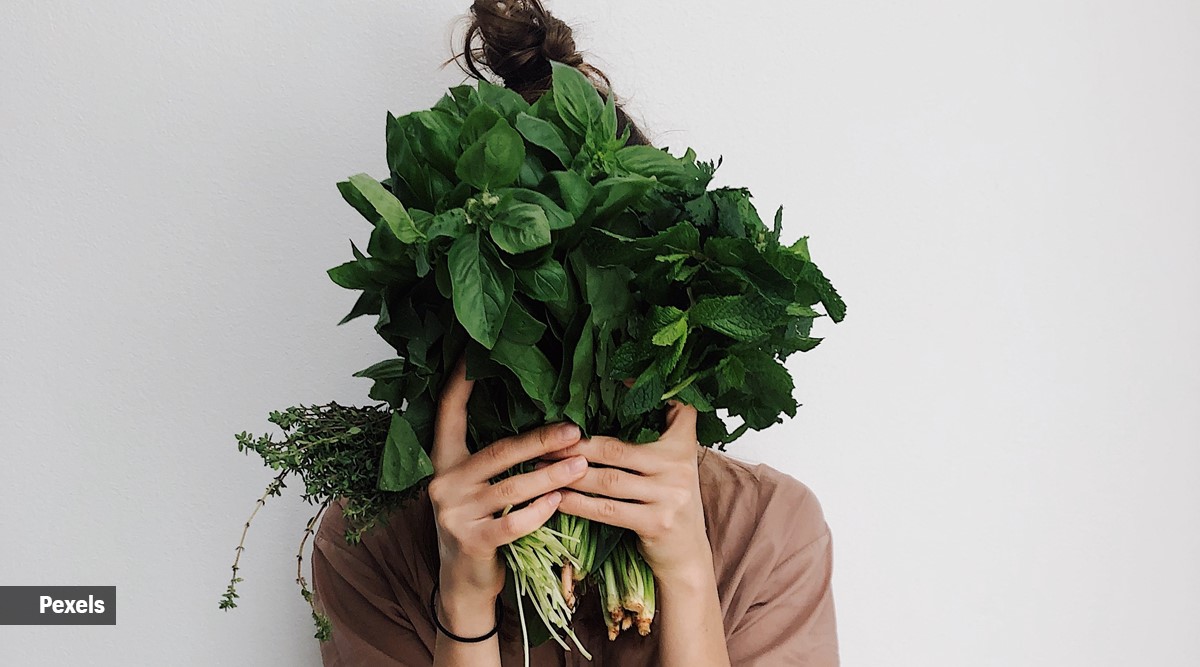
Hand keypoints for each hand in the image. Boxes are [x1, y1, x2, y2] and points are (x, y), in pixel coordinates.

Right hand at [427, 355, 589, 631]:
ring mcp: (454, 513)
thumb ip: (494, 460)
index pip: (447, 414)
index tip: (473, 355)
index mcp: (443, 462)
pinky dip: (540, 511)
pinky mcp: (471, 541)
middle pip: (498, 451)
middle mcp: (443, 483)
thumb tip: (544, 425)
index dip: (459, 384)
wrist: (463, 584)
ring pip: (512, 488)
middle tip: (575, 430)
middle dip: (540, 440)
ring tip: (582, 466)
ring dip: (552, 476)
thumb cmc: (481, 525)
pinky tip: (560, 501)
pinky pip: (514, 522)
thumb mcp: (477, 488)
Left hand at [547, 399, 710, 582]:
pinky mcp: (656, 522)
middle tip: (544, 441)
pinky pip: (608, 510)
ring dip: (570, 474)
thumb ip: (656, 435)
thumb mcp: (674, 464)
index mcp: (683, 445)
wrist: (688, 554)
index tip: (611, 378)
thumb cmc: (669, 501)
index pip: (672, 409)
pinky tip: (558, 497)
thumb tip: (617, 395)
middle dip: (576, 445)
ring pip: (608, 480)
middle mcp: (679, 466)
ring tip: (541, 468)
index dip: (641, 393)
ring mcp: (670, 495)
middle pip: (617, 449)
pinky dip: (579, 503)